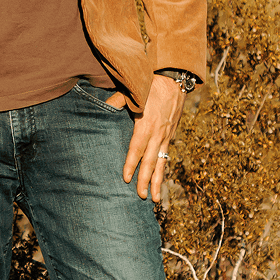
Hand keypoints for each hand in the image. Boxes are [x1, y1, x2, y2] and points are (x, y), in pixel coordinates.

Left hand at [108, 76, 185, 201]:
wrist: (174, 80)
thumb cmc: (151, 85)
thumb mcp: (134, 91)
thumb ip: (118, 100)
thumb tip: (104, 106)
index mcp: (146, 124)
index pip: (137, 148)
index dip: (131, 163)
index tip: (126, 178)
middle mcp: (157, 134)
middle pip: (150, 161)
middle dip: (145, 180)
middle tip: (141, 196)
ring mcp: (165, 136)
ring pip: (160, 163)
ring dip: (157, 182)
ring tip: (154, 199)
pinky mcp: (170, 136)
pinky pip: (165, 157)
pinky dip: (162, 171)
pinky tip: (159, 183)